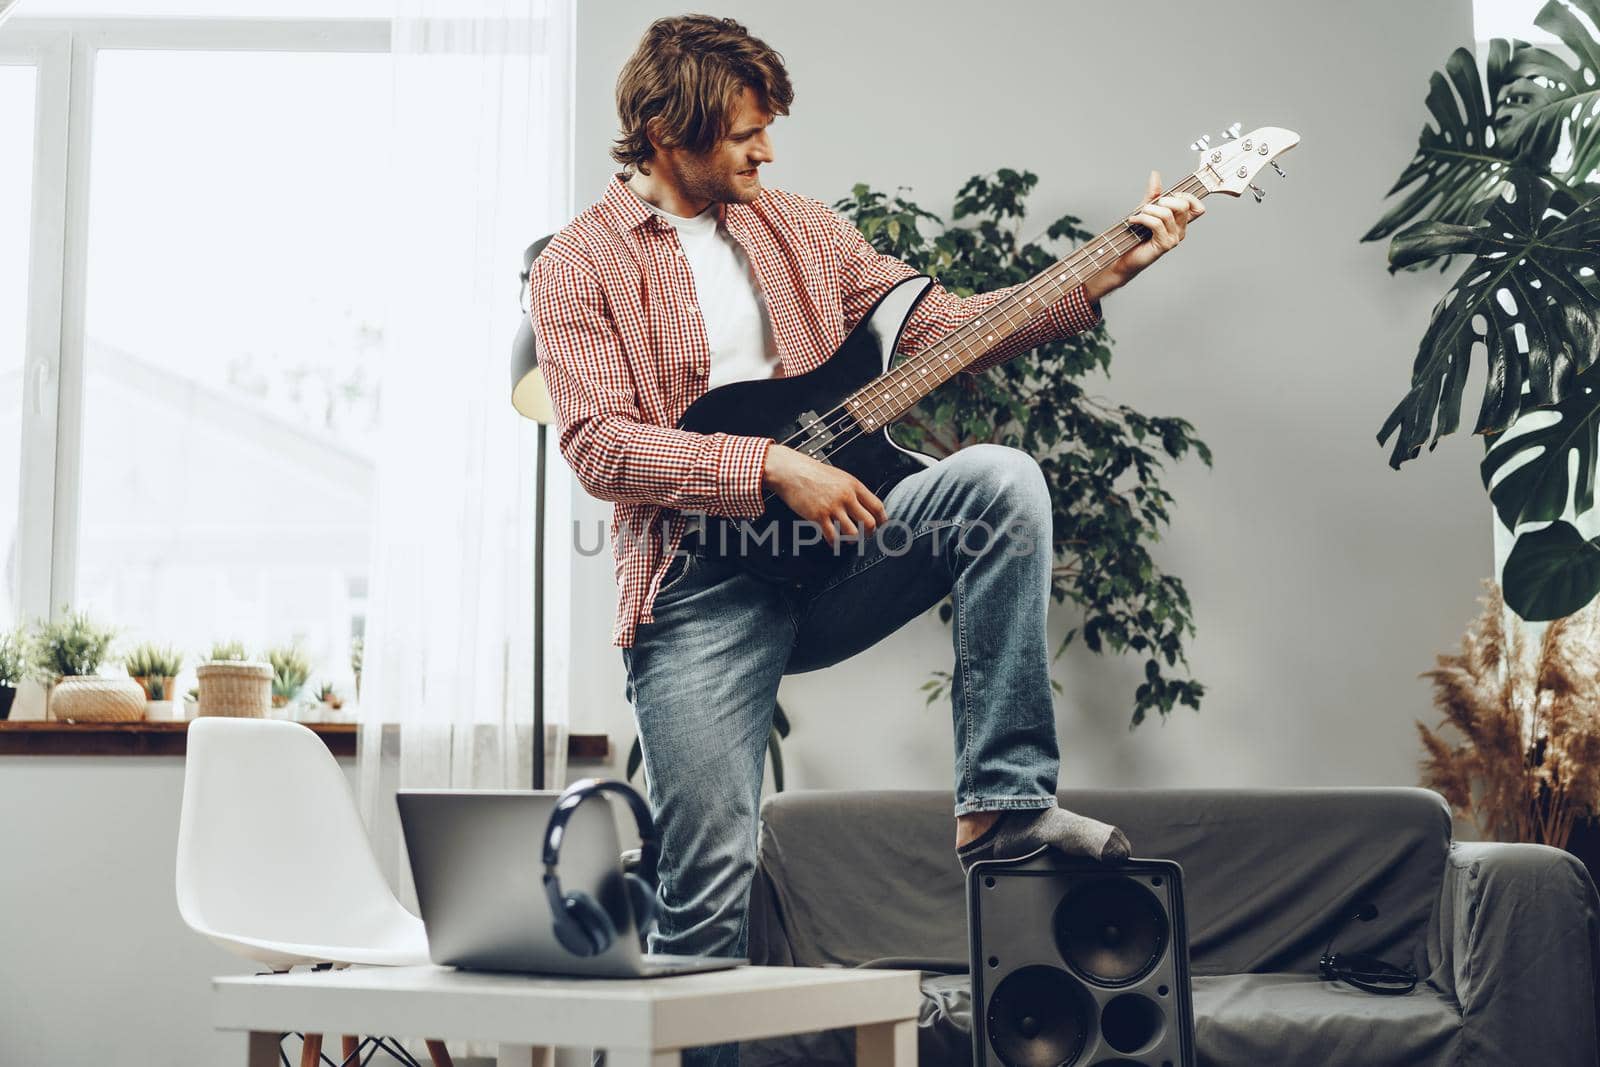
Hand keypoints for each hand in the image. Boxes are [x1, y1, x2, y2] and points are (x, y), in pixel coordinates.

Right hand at [762, 444, 887, 546]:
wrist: (790, 470)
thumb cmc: (811, 472)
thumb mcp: (838, 476)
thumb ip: (851, 490)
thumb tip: (862, 505)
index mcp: (853, 485)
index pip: (877, 506)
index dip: (882, 519)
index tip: (881, 525)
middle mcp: (846, 496)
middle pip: (869, 522)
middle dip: (869, 533)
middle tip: (865, 536)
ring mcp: (833, 507)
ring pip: (853, 533)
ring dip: (851, 540)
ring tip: (847, 539)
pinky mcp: (818, 516)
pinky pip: (832, 536)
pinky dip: (834, 543)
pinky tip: (832, 541)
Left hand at [1090, 170, 1204, 298]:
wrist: (1124, 257)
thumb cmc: (1135, 236)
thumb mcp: (1146, 209)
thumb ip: (1153, 194)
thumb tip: (1155, 175)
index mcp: (1180, 222)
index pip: (1198, 207)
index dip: (1187, 197)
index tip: (1170, 195)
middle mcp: (1180, 231)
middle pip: (1183, 206)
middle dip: (1164, 200)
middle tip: (1149, 206)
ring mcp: (1173, 239)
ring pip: (1167, 213)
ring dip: (1148, 210)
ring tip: (1137, 215)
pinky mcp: (1164, 245)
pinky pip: (1156, 224)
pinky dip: (1142, 218)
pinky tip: (1134, 220)